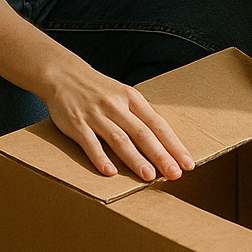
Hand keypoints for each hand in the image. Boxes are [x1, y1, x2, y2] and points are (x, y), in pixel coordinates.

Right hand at [43, 63, 193, 180]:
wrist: (64, 75)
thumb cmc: (100, 90)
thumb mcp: (124, 96)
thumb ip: (139, 117)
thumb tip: (162, 143)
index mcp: (133, 98)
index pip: (158, 124)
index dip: (173, 145)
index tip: (187, 162)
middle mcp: (117, 106)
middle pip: (143, 133)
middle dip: (160, 155)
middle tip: (175, 174)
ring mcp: (96, 115)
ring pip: (119, 139)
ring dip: (135, 159)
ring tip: (149, 176)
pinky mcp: (77, 124)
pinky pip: (90, 143)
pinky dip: (100, 158)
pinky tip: (110, 172)